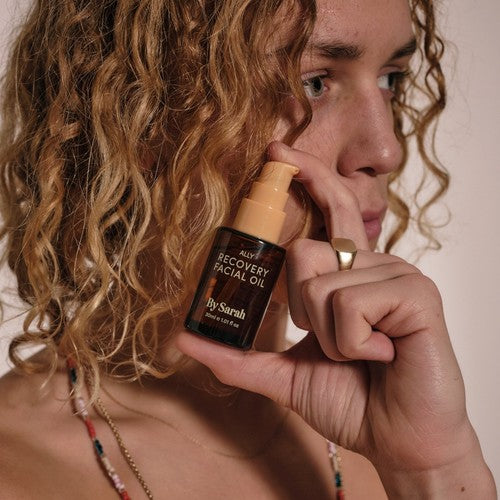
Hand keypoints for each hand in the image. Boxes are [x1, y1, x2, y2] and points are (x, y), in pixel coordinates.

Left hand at [177, 142, 494, 495]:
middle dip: (303, 310)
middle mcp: (373, 264)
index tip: (280, 152)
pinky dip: (352, 341)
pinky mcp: (417, 293)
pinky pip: (351, 302)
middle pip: (306, 252)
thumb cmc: (353, 401)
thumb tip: (183, 338)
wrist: (399, 440)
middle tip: (334, 343)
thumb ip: (237, 356)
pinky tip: (382, 354)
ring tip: (364, 354)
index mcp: (348, 274)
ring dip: (329, 336)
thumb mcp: (285, 375)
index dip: (308, 177)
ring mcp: (398, 273)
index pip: (330, 211)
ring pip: (322, 284)